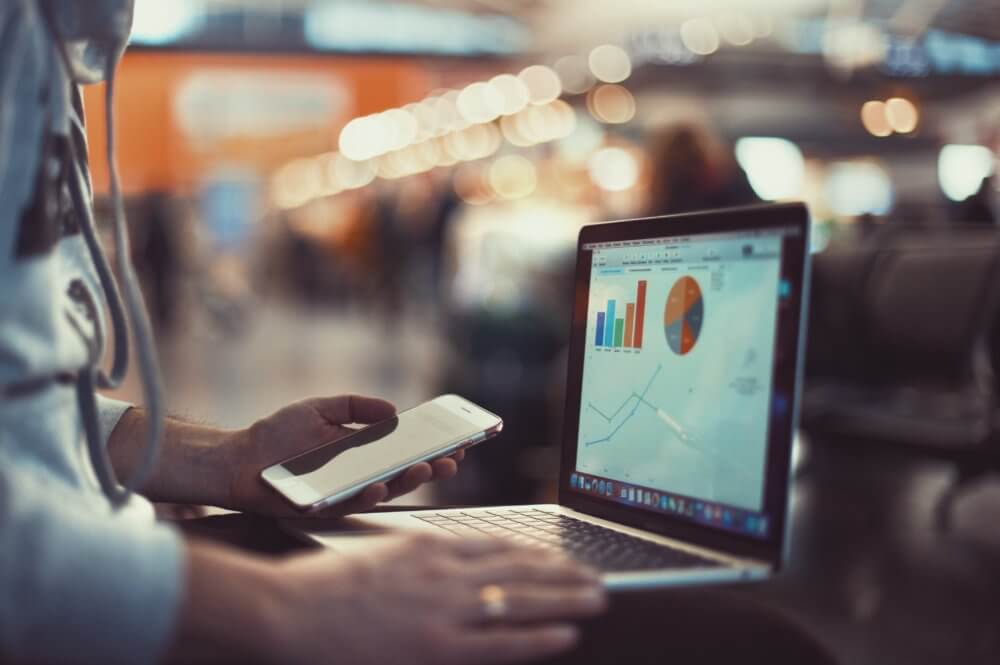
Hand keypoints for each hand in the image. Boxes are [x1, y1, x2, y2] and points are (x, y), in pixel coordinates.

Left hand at [221, 395, 464, 517]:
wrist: (236, 459)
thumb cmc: (275, 434)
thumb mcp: (319, 407)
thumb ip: (355, 406)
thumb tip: (394, 410)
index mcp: (360, 452)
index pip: (404, 452)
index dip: (432, 448)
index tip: (458, 440)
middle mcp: (357, 475)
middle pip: (403, 474)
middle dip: (432, 467)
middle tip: (454, 458)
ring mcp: (342, 493)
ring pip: (384, 492)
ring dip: (408, 482)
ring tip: (427, 467)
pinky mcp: (324, 507)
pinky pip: (351, 503)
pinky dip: (368, 494)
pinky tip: (379, 483)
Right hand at [267, 533, 606, 664]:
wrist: (286, 610)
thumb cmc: (320, 587)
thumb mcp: (377, 557)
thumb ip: (416, 561)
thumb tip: (445, 566)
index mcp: (428, 547)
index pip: (497, 546)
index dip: (535, 553)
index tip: (559, 556)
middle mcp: (444, 572)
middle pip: (519, 569)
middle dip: (563, 573)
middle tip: (595, 576)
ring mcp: (443, 609)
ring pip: (521, 599)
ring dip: (565, 598)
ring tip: (596, 597)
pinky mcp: (437, 646)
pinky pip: (502, 640)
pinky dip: (539, 636)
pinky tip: (567, 632)